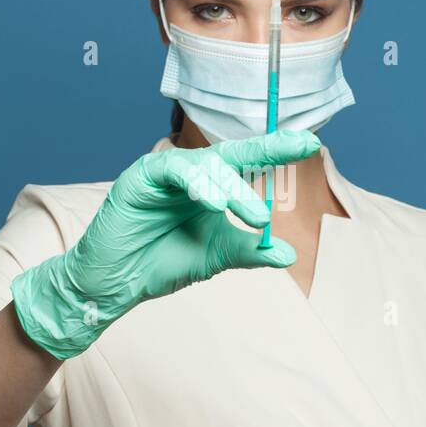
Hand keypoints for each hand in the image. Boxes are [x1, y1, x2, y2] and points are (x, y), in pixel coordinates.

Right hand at [11, 129, 320, 359]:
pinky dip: (196, 183)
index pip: (247, 163)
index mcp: (209, 187)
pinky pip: (172, 169)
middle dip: (265, 153)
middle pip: (231, 156)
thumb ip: (249, 251)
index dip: (276, 149)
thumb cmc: (160, 264)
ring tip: (253, 215)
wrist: (116, 285)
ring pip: (206, 165)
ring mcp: (164, 172)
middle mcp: (189, 173)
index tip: (310, 141)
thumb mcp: (216, 256)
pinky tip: (212, 201)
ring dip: (232, 188)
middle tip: (296, 158)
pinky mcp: (140, 177)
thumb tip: (288, 253)